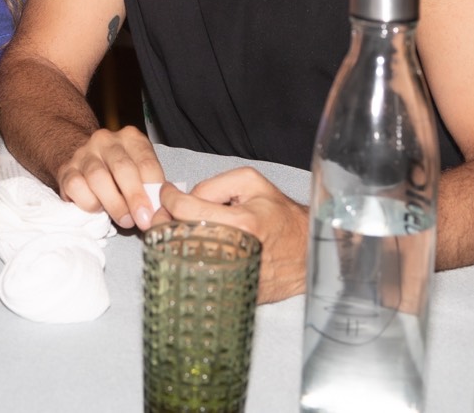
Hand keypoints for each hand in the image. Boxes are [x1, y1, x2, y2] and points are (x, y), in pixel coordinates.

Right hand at [54, 127, 164, 229]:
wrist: (84, 161)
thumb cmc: (119, 173)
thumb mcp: (140, 172)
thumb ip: (150, 186)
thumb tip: (159, 210)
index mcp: (130, 138)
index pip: (146, 162)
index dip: (153, 189)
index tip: (157, 212)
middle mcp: (106, 141)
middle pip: (122, 168)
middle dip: (135, 197)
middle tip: (143, 220)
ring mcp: (83, 153)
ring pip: (98, 178)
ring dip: (114, 204)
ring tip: (125, 221)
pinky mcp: (65, 170)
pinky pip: (76, 187)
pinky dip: (89, 203)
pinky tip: (98, 210)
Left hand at [159, 168, 308, 303]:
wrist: (307, 250)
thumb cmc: (280, 215)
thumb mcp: (251, 183)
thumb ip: (213, 186)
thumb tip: (185, 198)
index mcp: (241, 223)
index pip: (185, 210)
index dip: (168, 199)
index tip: (166, 194)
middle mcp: (235, 252)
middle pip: (178, 235)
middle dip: (165, 221)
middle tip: (165, 213)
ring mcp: (232, 275)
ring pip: (182, 257)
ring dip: (174, 242)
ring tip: (178, 228)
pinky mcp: (232, 290)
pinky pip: (197, 273)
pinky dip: (188, 260)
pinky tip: (193, 248)